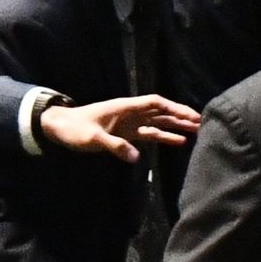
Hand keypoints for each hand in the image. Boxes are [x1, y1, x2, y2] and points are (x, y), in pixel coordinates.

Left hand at [40, 95, 201, 162]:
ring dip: (175, 126)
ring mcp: (129, 123)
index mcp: (124, 107)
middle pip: (160, 112)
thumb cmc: (74, 129)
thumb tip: (136, 157)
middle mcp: (130, 113)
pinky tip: (179, 142)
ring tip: (196, 131)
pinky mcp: (126, 134)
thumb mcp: (92, 138)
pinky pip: (149, 134)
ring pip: (157, 123)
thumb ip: (114, 146)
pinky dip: (164, 137)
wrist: (58, 128)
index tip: (191, 115)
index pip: (154, 103)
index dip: (173, 108)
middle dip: (180, 116)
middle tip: (202, 124)